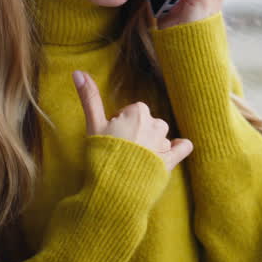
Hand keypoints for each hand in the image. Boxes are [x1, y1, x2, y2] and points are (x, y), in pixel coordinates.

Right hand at [72, 70, 192, 171]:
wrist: (115, 189)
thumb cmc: (102, 155)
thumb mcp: (93, 124)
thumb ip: (89, 97)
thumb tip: (78, 71)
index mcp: (138, 112)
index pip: (131, 111)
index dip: (120, 123)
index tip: (112, 136)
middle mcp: (155, 125)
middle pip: (146, 122)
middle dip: (135, 133)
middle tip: (121, 149)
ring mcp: (164, 143)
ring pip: (161, 135)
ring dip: (152, 142)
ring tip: (136, 159)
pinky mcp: (171, 161)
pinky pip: (183, 147)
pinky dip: (180, 147)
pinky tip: (174, 149)